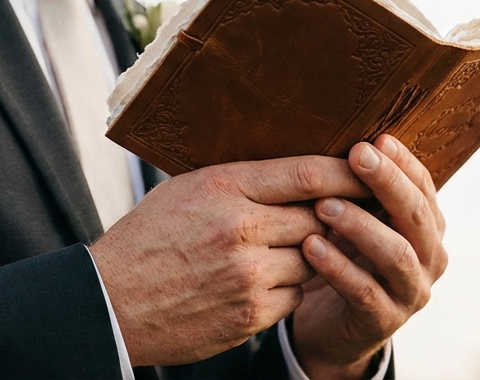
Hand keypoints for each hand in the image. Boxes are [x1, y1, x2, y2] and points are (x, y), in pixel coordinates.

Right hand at [90, 156, 369, 366]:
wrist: (110, 302)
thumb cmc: (146, 239)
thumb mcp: (184, 190)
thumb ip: (238, 180)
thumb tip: (295, 169)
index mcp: (222, 187)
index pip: (306, 173)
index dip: (347, 170)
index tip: (369, 166)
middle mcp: (239, 228)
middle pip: (320, 216)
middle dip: (341, 213)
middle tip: (361, 206)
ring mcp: (247, 275)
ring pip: (314, 257)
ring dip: (316, 253)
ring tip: (307, 245)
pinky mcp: (249, 313)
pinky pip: (297, 294)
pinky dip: (294, 286)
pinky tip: (275, 279)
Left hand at [289, 135, 448, 379]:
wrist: (332, 326)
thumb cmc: (346, 257)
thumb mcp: (359, 219)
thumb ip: (361, 187)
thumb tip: (348, 135)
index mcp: (427, 227)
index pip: (424, 187)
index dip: (403, 162)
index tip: (377, 138)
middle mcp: (430, 258)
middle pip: (416, 216)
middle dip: (387, 183)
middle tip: (357, 156)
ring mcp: (411, 292)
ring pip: (396, 254)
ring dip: (360, 225)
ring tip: (323, 206)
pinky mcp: (385, 321)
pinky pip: (365, 291)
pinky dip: (338, 267)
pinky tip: (310, 247)